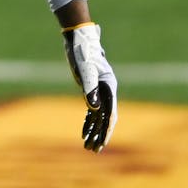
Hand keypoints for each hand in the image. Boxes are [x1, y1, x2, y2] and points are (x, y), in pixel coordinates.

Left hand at [62, 21, 117, 151]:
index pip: (110, 114)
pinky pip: (91, 109)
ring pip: (98, 116)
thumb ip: (90, 88)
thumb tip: (93, 108)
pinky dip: (88, 121)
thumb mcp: (84, 70)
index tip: (102, 143)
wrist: (78, 37)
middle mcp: (106, 90)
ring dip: (93, 130)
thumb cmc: (82, 52)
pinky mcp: (90, 89)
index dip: (106, 130)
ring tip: (87, 146)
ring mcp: (99, 90)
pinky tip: (84, 131)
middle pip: (105, 118)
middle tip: (94, 150)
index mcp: (109, 87)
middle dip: (100, 135)